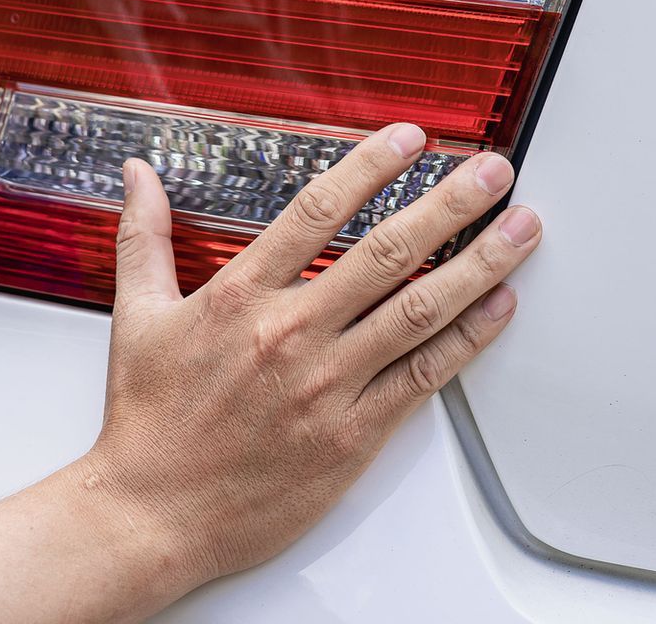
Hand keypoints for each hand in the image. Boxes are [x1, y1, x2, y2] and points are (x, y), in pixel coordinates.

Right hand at [82, 125, 541, 601]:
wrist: (151, 517)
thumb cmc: (147, 424)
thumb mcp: (135, 316)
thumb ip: (144, 236)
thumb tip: (139, 175)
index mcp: (240, 297)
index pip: (319, 211)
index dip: (372, 167)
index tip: (410, 138)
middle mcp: (291, 333)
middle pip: (388, 251)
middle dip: (451, 203)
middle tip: (493, 170)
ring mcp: (327, 385)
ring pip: (419, 310)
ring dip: (479, 263)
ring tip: (521, 228)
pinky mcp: (352, 436)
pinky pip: (422, 377)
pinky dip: (468, 339)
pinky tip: (500, 307)